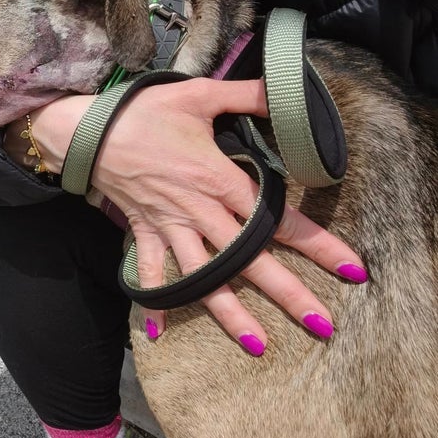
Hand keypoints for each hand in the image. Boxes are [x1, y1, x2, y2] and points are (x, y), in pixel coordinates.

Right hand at [9, 79, 367, 354]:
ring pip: (204, 276)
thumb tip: (287, 91)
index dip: (316, 244)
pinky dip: (154, 301)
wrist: (87, 131)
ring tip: (258, 346)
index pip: (276, 217)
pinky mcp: (145, 231)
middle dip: (287, 293)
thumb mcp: (198, 94)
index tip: (350, 269)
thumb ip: (246, 95)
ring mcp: (170, 226)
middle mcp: (199, 212)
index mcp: (218, 180)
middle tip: (322, 324)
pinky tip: (159, 334)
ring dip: (230, 313)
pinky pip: (150, 272)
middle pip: (248, 259)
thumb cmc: (143, 111)